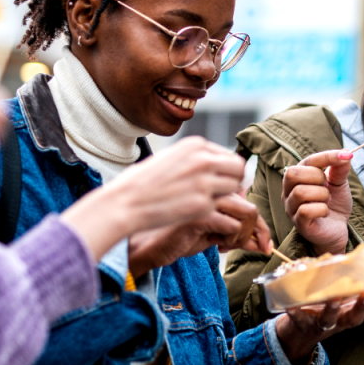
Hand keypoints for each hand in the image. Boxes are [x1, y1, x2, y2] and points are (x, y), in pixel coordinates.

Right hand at [61, 136, 246, 260]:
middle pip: (239, 169)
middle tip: (223, 195)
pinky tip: (206, 219)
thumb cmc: (142, 182)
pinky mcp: (203, 205)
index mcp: (195, 145)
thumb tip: (218, 163)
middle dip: (234, 182)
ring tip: (212, 206)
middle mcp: (203, 160)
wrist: (124, 203)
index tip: (219, 183)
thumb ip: (195, 159)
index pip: (229, 156)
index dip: (227, 171)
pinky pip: (225, 209)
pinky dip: (220, 216)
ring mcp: (205, 183)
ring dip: (228, 198)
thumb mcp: (170, 158)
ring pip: (235, 188)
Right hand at [126, 194, 269, 278]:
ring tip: (225, 245)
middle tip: (248, 248)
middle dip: (255, 233)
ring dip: (243, 236)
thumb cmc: (179, 238)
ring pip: (247, 213)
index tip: (263, 245)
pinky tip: (216, 245)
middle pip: (252, 208)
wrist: (148, 244)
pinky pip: (232, 225)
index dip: (261, 227)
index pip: (249, 205)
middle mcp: (213, 191)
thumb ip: (237, 236)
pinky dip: (231, 239)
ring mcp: (206, 200)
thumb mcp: (214, 236)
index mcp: (216, 192)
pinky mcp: (200, 214)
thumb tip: (263, 245)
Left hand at [274, 285, 363, 363]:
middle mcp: (342, 320)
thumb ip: (352, 282)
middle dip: (363, 306)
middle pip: (358, 318)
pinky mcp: (302, 325)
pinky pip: (298, 319)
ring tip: (333, 298)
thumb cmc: (324, 310)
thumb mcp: (343, 298)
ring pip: (330, 319)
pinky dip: (295, 312)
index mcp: (354, 312)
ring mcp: (322, 324)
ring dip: (333, 309)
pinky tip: (291, 305)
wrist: (296, 335)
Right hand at [283, 150, 352, 254]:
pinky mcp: (298, 223)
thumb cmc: (335, 204)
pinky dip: (322, 209)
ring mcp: (291, 208)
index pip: (307, 160)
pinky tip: (326, 212)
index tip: (347, 156)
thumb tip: (346, 152)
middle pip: (293, 173)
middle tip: (327, 188)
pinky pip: (305, 210)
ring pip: (300, 192)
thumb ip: (340, 169)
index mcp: (298, 177)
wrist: (339, 229)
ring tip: (327, 201)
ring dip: (322, 195)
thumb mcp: (339, 183)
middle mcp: (289, 191)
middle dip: (318, 178)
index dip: (327, 157)